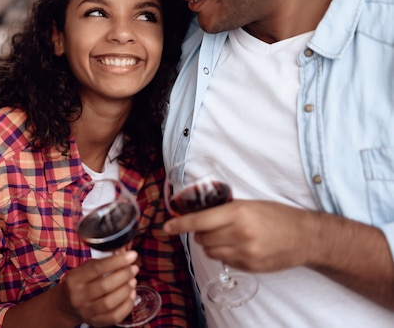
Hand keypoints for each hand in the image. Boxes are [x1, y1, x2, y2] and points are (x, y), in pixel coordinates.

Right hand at [57, 251, 139, 326]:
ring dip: (126, 290)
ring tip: (133, 280)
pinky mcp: (95, 322)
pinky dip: (127, 305)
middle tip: (134, 268)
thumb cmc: (78, 283)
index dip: (117, 261)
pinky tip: (131, 294)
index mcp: (75, 279)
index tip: (132, 255)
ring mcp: (87, 311)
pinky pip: (115, 316)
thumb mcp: (82, 269)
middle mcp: (79, 296)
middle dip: (124, 275)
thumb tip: (123, 256)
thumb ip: (101, 263)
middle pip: (105, 286)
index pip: (97, 268)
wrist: (66, 305)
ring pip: (110, 302)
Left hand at [163, 200, 316, 272]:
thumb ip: (224, 210)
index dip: (179, 224)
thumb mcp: (250, 205)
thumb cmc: (277, 216)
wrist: (306, 237)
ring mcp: (245, 253)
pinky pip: (224, 261)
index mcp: (238, 213)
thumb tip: (198, 216)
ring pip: (210, 252)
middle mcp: (239, 234)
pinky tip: (238, 246)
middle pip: (202, 238)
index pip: (199, 221)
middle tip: (213, 227)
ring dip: (211, 245)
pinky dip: (225, 254)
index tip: (166, 227)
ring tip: (227, 237)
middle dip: (202, 233)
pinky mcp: (250, 267)